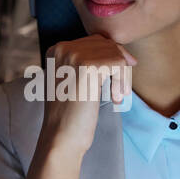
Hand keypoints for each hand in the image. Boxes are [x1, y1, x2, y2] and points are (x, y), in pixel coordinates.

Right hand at [38, 35, 135, 156]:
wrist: (61, 137)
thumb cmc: (70, 115)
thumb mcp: (73, 80)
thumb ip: (86, 63)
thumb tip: (122, 51)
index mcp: (56, 50)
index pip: (95, 41)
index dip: (112, 58)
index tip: (118, 79)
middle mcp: (62, 48)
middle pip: (107, 44)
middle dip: (120, 65)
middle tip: (120, 90)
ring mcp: (74, 56)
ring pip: (115, 53)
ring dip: (123, 76)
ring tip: (117, 95)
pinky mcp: (87, 67)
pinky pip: (119, 63)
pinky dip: (122, 81)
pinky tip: (115, 97)